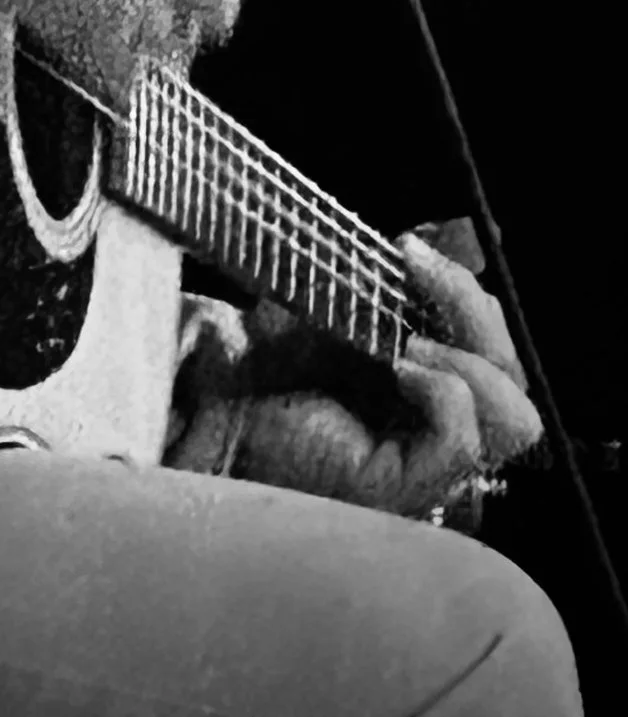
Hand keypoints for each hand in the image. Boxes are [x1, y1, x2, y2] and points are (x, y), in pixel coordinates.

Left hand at [165, 222, 542, 522]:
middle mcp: (440, 430)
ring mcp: (428, 464)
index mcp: (432, 384)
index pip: (499, 347)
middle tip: (411, 264)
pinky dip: (442, 389)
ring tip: (408, 336)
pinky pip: (463, 439)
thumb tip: (464, 231)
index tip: (413, 244)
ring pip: (514, 418)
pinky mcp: (402, 485)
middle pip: (514, 377)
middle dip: (471, 310)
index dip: (470, 294)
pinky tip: (398, 366)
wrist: (203, 399)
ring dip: (471, 358)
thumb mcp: (336, 295)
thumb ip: (401, 271)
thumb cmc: (261, 354)